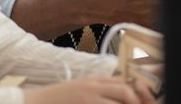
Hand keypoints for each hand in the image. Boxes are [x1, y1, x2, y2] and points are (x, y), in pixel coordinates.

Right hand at [24, 76, 154, 103]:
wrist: (36, 103)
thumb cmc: (59, 99)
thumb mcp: (81, 89)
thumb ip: (99, 89)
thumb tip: (121, 93)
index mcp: (94, 80)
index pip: (123, 81)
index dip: (138, 92)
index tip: (145, 102)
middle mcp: (93, 85)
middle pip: (125, 90)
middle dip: (137, 102)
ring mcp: (89, 97)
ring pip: (119, 100)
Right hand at [82, 0, 168, 27]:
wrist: (92, 2)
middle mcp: (152, 0)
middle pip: (176, 2)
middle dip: (179, 0)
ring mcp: (147, 14)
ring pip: (169, 17)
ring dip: (171, 13)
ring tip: (170, 9)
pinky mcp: (142, 26)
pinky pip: (159, 29)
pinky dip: (163, 26)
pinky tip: (160, 21)